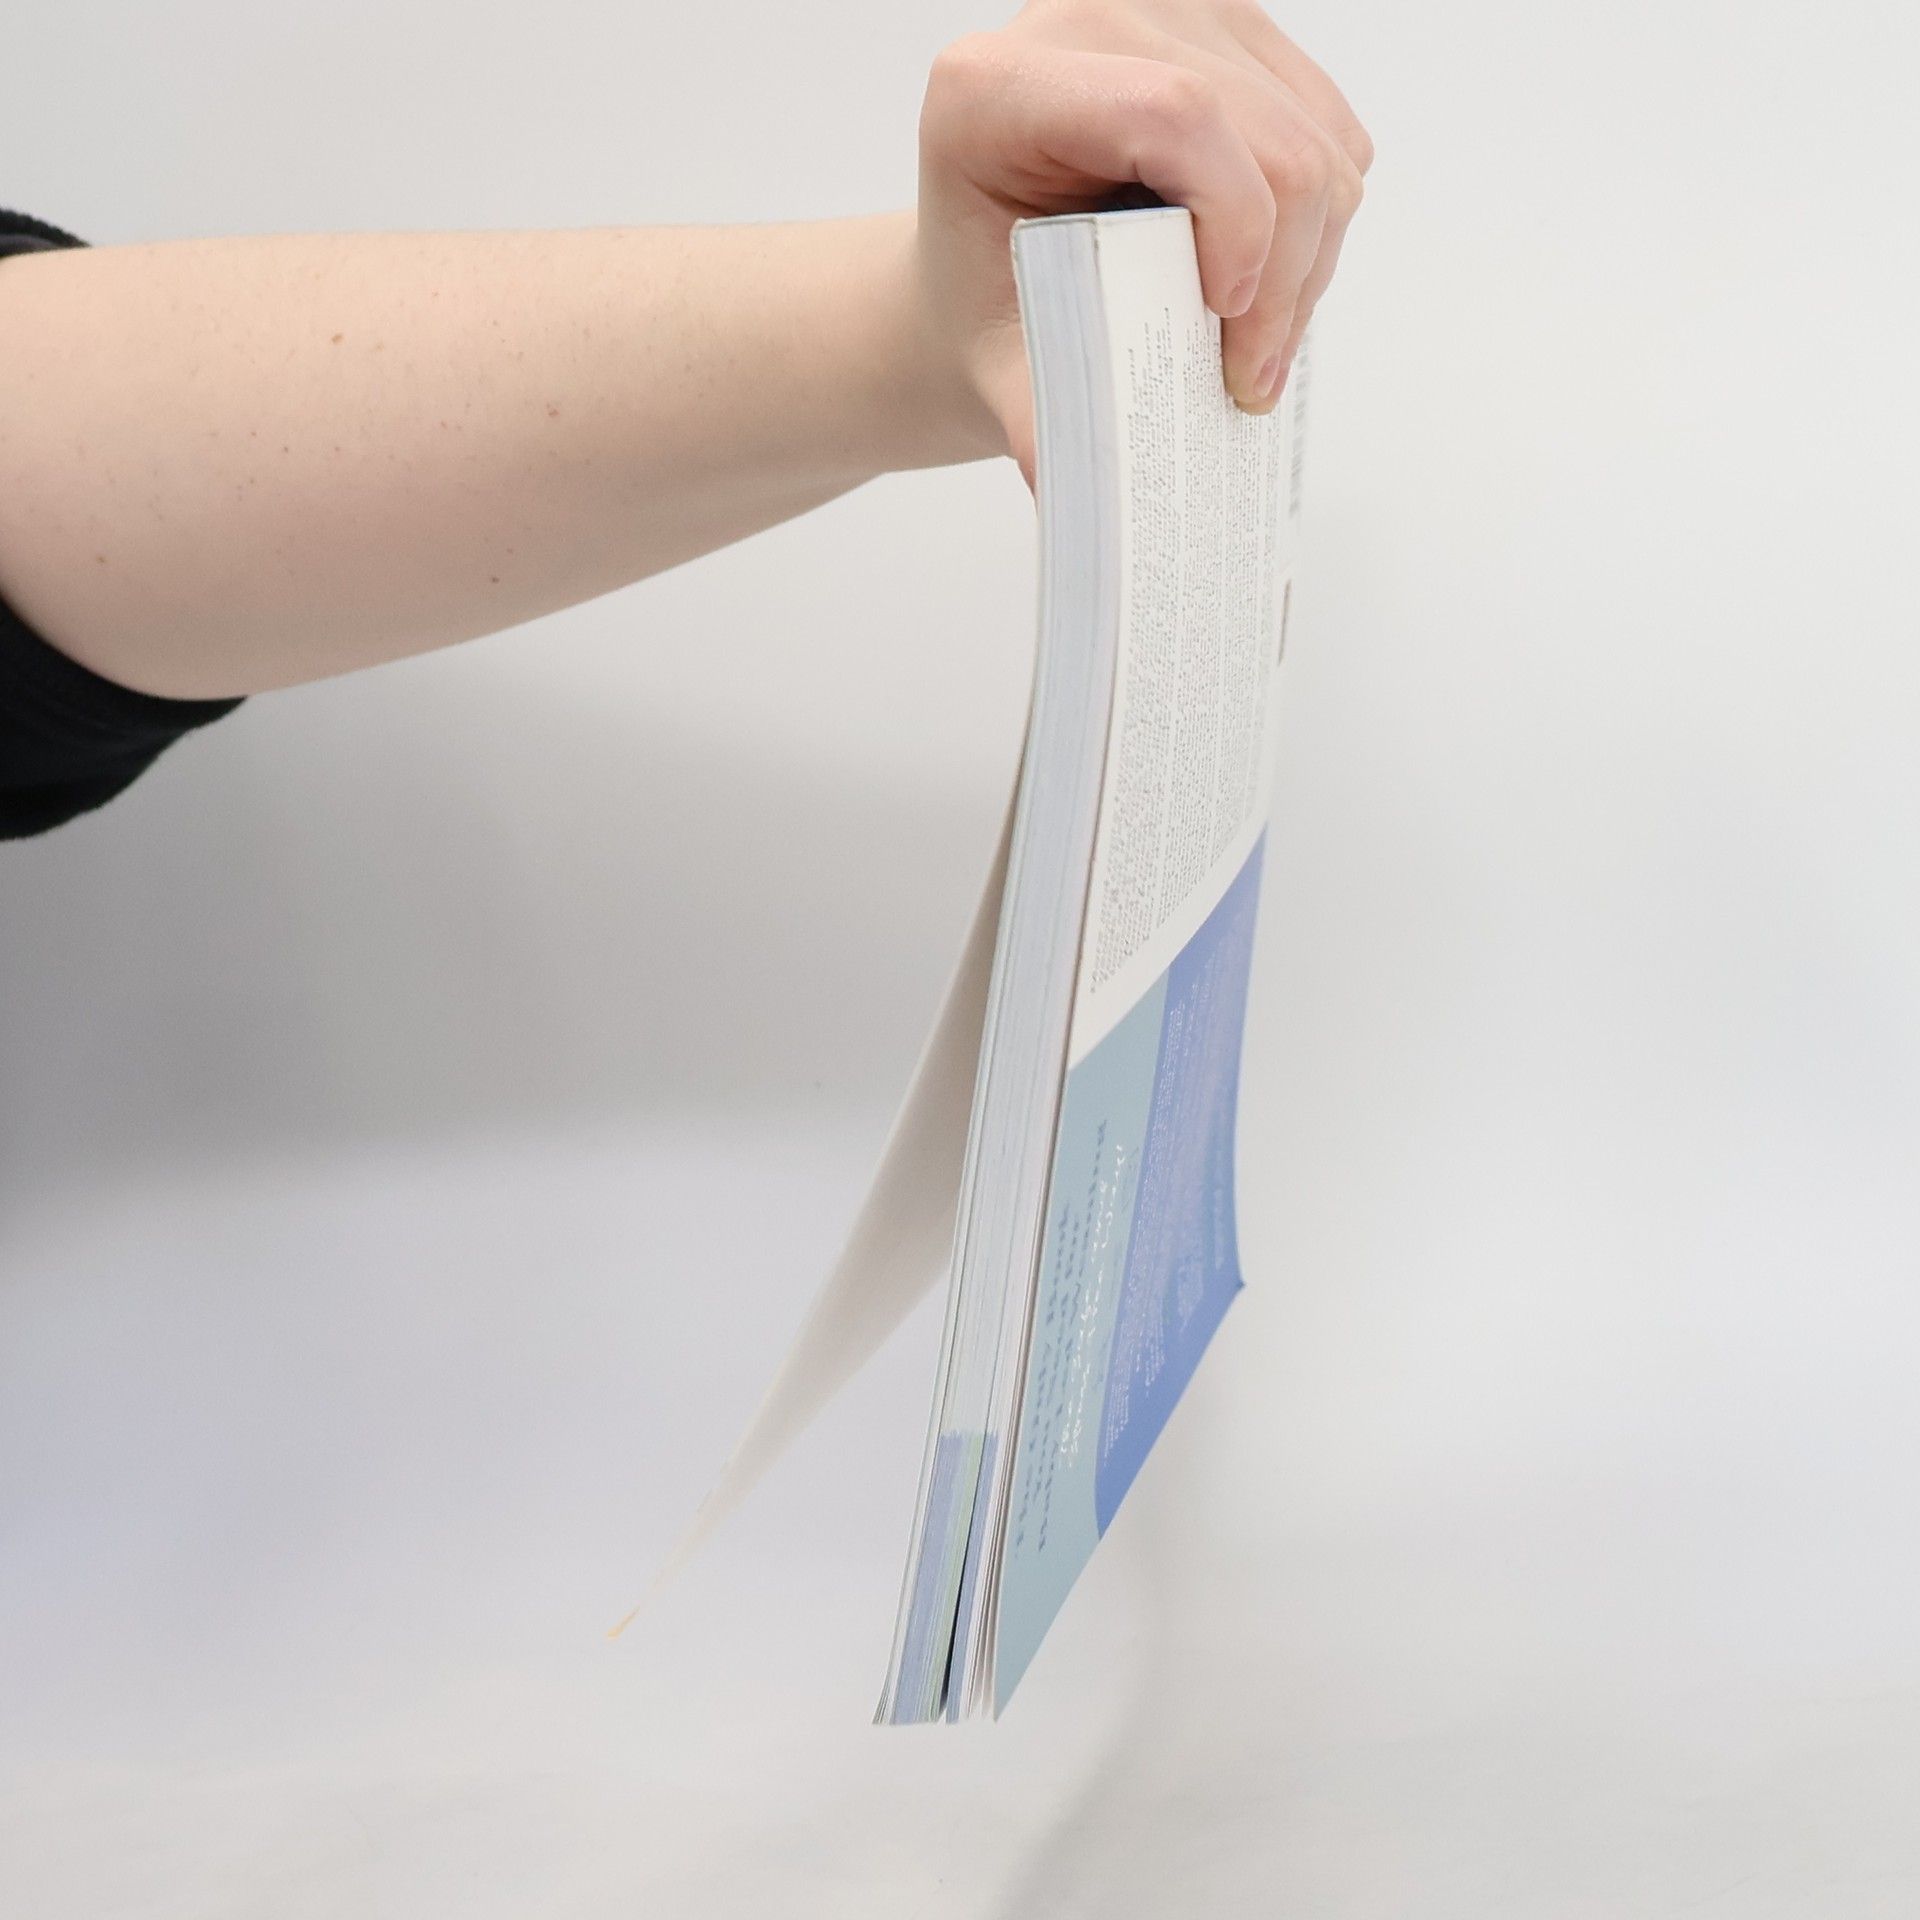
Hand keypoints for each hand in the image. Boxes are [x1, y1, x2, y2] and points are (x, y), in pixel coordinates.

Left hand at [912, 0, 1371, 475]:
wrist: (991, 270)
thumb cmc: (991, 307)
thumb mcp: (1000, 366)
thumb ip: (1042, 416)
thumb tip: (1087, 492)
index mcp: (1003, 89)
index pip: (1173, 115)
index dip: (1233, 221)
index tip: (1226, 322)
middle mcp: (1088, 20)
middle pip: (1266, 133)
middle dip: (1284, 274)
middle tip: (1249, 377)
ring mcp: (1172, 13)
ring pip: (1314, 138)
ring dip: (1308, 263)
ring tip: (1252, 344)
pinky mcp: (1233, 35)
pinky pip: (1331, 132)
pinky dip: (1319, 225)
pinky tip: (1264, 279)